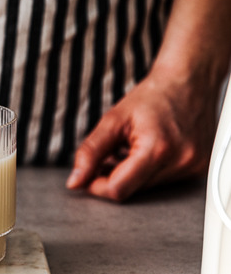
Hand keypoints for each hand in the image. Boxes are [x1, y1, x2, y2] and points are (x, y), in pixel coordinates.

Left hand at [66, 67, 217, 201]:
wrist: (188, 82)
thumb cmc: (152, 97)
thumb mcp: (112, 120)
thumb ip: (90, 153)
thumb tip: (75, 181)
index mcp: (158, 149)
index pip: (119, 189)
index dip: (96, 186)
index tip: (87, 177)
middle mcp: (181, 162)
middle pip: (132, 190)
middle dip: (113, 177)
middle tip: (109, 154)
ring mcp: (193, 167)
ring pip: (146, 189)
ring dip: (130, 175)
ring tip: (130, 148)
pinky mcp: (198, 169)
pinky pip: (162, 182)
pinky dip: (147, 172)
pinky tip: (146, 151)